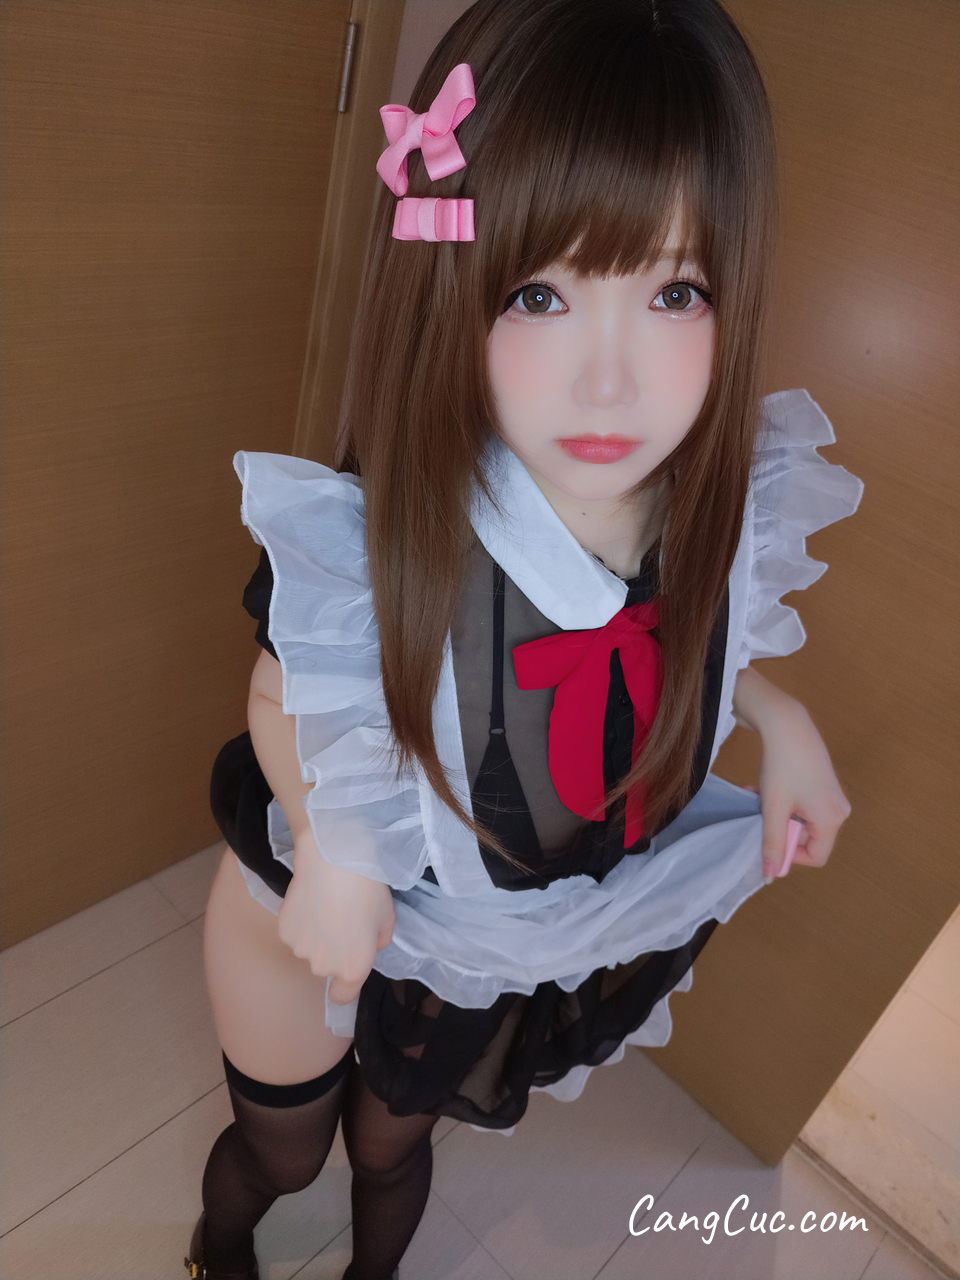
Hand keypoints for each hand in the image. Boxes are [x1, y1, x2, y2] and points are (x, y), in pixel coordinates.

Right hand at [277, 828, 394, 1003]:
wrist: (334, 860)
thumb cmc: (367, 889)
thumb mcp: (387, 918)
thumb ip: (378, 941)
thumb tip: (366, 942)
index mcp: (353, 968)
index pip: (342, 996)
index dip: (345, 986)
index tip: (347, 968)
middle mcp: (324, 966)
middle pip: (326, 968)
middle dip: (333, 951)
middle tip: (341, 920)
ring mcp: (300, 950)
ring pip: (309, 949)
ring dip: (315, 936)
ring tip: (324, 906)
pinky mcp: (283, 931)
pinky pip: (294, 933)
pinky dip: (301, 922)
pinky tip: (309, 900)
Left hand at [754, 698, 851, 875]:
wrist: (788, 724)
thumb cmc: (782, 767)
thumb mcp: (773, 809)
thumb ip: (772, 843)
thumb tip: (770, 875)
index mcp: (832, 820)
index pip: (815, 857)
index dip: (790, 855)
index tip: (768, 838)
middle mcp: (839, 810)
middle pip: (809, 839)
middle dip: (781, 829)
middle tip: (761, 813)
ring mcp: (834, 797)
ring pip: (802, 820)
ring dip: (778, 814)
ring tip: (759, 796)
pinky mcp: (825, 785)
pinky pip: (805, 805)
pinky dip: (785, 802)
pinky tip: (766, 787)